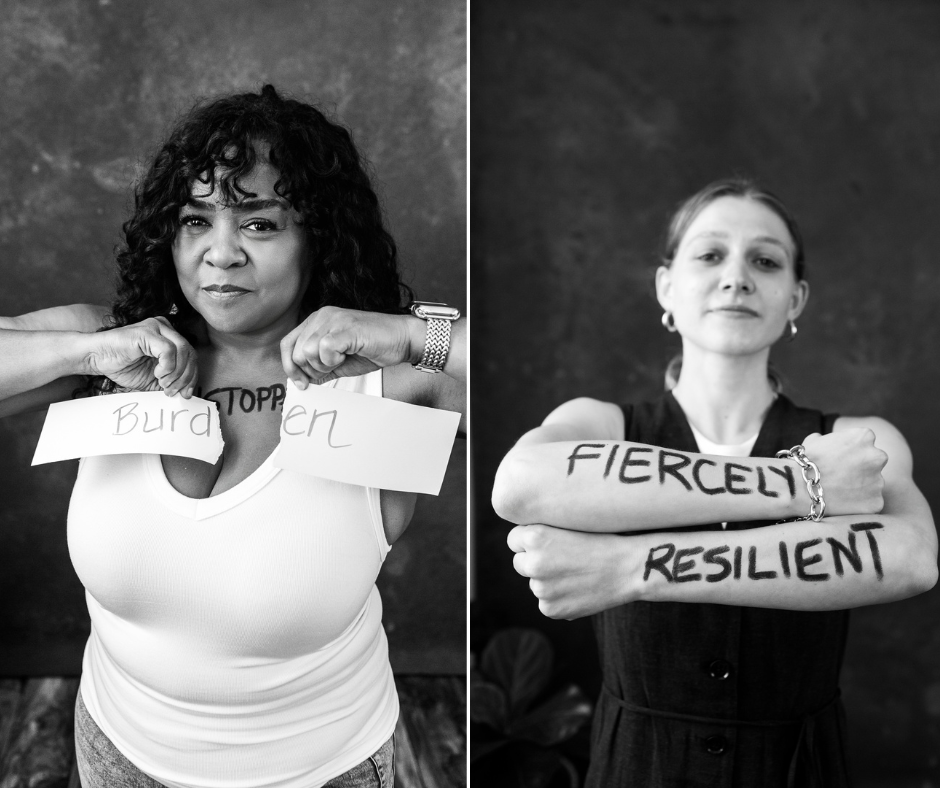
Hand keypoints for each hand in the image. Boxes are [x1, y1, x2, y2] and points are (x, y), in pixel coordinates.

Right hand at [80, 317, 196, 396]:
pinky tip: (157, 374)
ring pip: (183, 350)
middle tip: (173, 391)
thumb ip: (170, 381)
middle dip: (186, 377)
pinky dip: (167, 366)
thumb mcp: (153, 378)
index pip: (192, 356)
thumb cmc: (122, 365)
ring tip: (164, 384)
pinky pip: (168, 350)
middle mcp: (165, 328)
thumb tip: (187, 393)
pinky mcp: (147, 332)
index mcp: (169, 337)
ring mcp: (156, 327)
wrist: (96, 358)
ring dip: (177, 373)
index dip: (192, 377)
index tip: (186, 394)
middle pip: (191, 353)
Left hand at [280, 307, 417, 387]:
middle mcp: (322, 316)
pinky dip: (333, 360)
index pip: (287, 344)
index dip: (290, 367)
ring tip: (341, 360)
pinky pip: (324, 349)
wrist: (402, 340)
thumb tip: (303, 382)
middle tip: (331, 368)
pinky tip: (346, 356)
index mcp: (317, 321)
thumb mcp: (339, 362)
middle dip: (311, 369)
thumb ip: (319, 369)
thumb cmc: (374, 348)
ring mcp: (333, 320)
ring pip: (307, 351)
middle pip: (296, 352)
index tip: (302, 383)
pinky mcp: (346, 328)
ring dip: (323, 365)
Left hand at [507, 524, 640, 618]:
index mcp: (535, 536)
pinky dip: (558, 598)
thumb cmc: (601, 540)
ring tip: (576, 574)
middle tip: (562, 560)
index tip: (547, 543)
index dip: (530, 541)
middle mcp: (533, 562)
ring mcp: (541, 588)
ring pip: (535, 583)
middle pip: (519, 563)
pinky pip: (546, 601)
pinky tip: (578, 589)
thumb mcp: (568, 524)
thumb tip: (520, 541)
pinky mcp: (550, 609)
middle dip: (533, 561)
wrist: (628, 568)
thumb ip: (541, 531)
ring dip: (548, 581)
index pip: (514, 540)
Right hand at [801, 429, 886, 514]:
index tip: (840, 457)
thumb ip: (829, 439)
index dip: (851, 449)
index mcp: (864, 436)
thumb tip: (825, 440)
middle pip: (874, 460)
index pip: (865, 440)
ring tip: (839, 490)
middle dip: (862, 466)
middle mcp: (877, 456)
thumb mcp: (815, 440)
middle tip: (842, 474)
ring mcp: (878, 481)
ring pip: (873, 483)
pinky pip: (870, 502)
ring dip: (861, 486)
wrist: (799, 487)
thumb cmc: (804, 462)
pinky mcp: (876, 502)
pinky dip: (860, 504)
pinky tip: (842, 502)